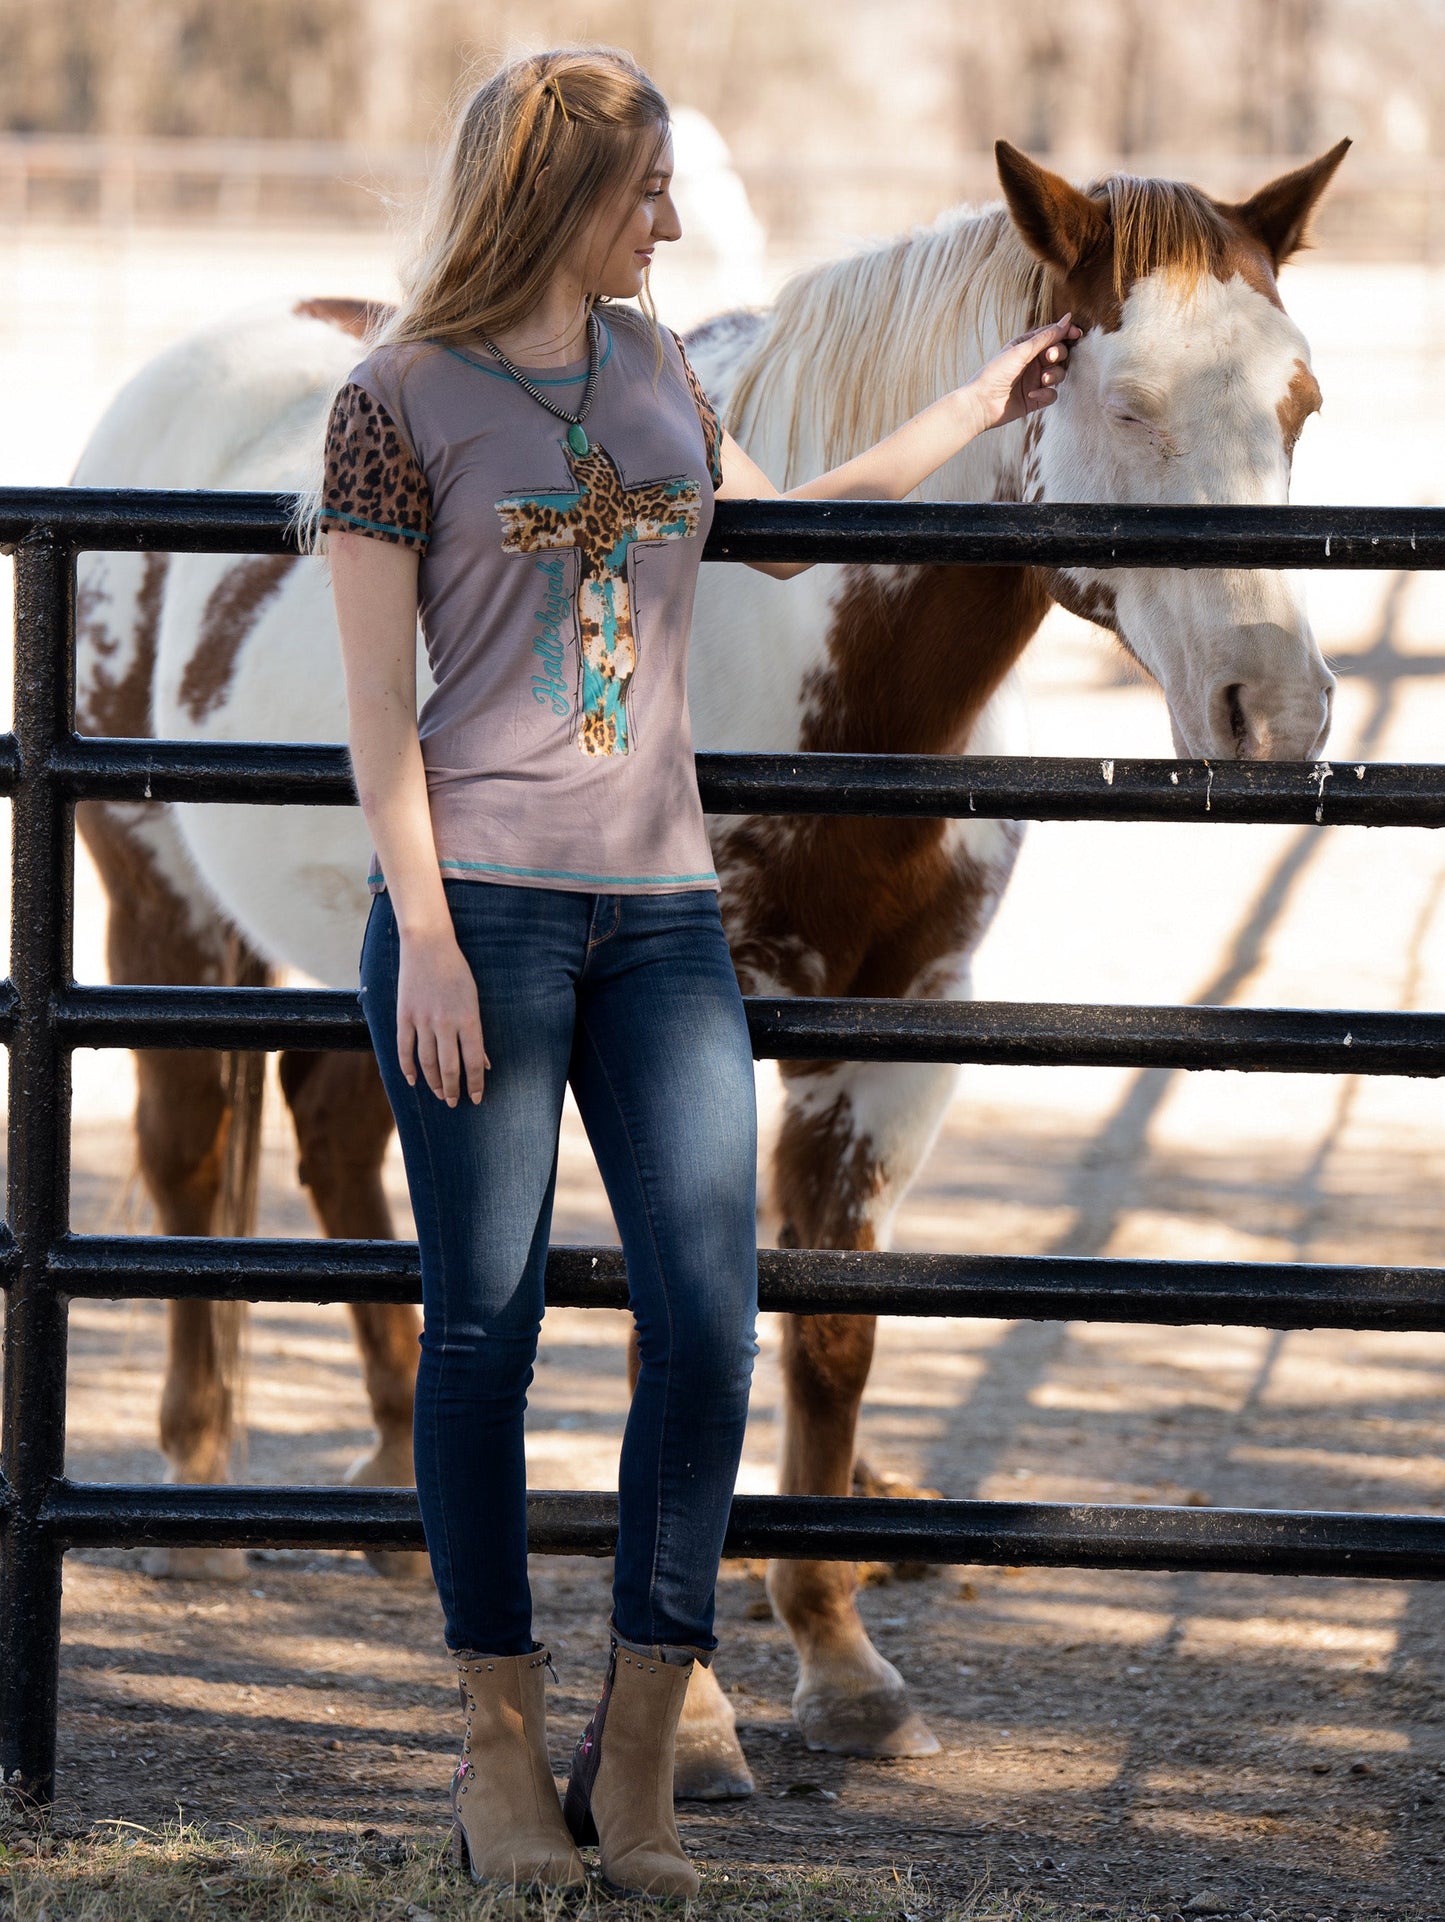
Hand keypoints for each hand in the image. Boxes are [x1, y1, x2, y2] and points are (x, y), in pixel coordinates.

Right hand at [395, 927, 489, 1105]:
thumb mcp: (474, 1000)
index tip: (477, 1098)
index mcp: (468, 1019)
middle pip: (449, 1067)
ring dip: (433, 1082)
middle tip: (453, 1103)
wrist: (429, 946)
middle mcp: (446, 1023)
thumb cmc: (457, 972)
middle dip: (452, 1089)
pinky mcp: (404, 1015)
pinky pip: (404, 1048)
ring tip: (438, 1094)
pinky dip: (407, 1067)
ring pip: (426, 1062)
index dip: (475, 1084)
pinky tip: (413, 1080)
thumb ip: (477, 1033)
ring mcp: (423, 1020)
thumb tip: (484, 1063)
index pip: (473, 1061)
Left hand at [964, 314, 1082, 431]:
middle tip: (1048, 358)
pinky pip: (1052, 394)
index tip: (1076, 334)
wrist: (981, 403)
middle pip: (1059, 354)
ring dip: (1054, 375)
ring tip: (1042, 380)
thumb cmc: (996, 372)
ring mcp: (1035, 381)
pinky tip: (1032, 395)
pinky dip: (1046, 394)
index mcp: (1027, 346)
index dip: (1066, 333)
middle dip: (1058, 355)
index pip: (1053, 335)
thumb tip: (1067, 319)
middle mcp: (1033, 362)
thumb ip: (1046, 336)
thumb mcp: (1021, 350)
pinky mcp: (1036, 399)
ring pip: (1059, 374)